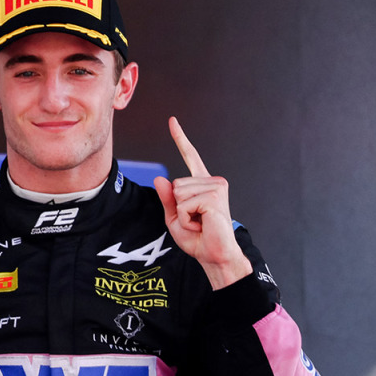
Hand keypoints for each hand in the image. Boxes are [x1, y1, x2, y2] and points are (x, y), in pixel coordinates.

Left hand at [153, 116, 252, 289]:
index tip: (172, 120)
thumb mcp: (175, 218)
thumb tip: (160, 179)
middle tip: (196, 221)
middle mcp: (212, 181)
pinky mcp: (214, 195)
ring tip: (200, 223)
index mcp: (202, 184)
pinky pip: (184, 204)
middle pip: (174, 184)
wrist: (215, 255)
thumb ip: (167, 199)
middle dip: (178, 208)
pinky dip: (187, 219)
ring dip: (183, 215)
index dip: (180, 138)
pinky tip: (202, 224)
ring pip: (178, 193)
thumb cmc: (198, 239)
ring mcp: (215, 186)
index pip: (191, 156)